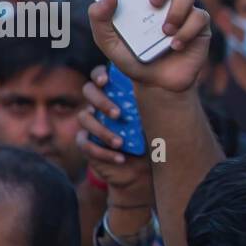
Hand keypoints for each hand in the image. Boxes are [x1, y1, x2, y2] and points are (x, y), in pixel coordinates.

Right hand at [77, 66, 154, 203]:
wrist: (144, 170)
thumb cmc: (152, 140)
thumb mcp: (155, 122)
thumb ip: (154, 106)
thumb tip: (161, 93)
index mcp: (115, 94)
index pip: (100, 75)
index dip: (100, 74)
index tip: (106, 80)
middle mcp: (99, 105)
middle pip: (88, 90)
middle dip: (101, 100)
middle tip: (118, 114)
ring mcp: (90, 123)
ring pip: (84, 118)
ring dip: (102, 130)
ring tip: (120, 143)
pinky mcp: (86, 144)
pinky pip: (85, 143)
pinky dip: (102, 152)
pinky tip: (120, 158)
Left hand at [86, 0, 209, 93]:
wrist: (157, 84)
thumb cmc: (133, 57)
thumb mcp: (108, 42)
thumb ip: (99, 20)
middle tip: (152, 0)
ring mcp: (185, 7)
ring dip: (175, 10)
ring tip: (164, 31)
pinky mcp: (200, 24)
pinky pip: (198, 17)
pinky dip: (185, 32)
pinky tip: (175, 46)